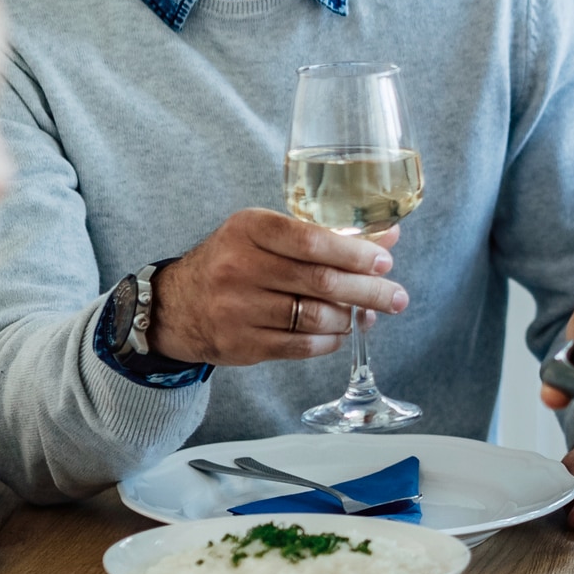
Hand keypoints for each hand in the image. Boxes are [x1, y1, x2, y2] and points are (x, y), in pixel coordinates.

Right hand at [149, 209, 404, 368]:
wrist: (177, 305)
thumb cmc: (235, 261)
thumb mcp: (268, 235)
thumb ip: (325, 235)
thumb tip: (388, 238)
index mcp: (249, 228)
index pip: (311, 240)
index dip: (355, 253)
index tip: (384, 261)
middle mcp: (239, 267)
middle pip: (320, 281)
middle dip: (368, 290)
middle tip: (397, 297)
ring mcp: (237, 308)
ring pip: (314, 316)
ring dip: (349, 318)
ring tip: (362, 315)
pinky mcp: (241, 344)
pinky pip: (300, 345)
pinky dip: (329, 340)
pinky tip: (339, 332)